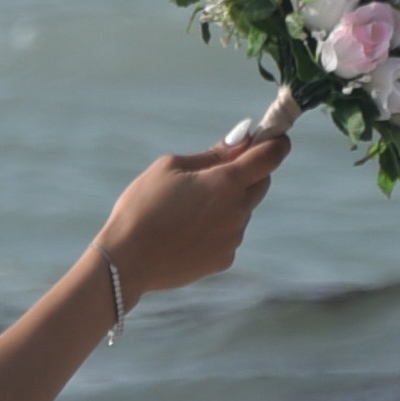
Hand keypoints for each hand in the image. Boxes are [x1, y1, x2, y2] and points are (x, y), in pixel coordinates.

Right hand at [96, 134, 287, 305]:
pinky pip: (230, 236)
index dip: (275, 142)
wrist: (124, 263)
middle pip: (262, 183)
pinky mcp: (223, 260)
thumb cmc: (141, 207)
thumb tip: (242, 140)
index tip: (272, 138)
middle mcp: (237, 210)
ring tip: (189, 212)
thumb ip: (212, 154)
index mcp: (226, 182)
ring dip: (229, 204)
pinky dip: (217, 229)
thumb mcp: (170, 167)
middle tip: (218, 174)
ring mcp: (233, 238)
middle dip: (249, 173)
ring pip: (243, 211)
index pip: (271, 155)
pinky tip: (187, 233)